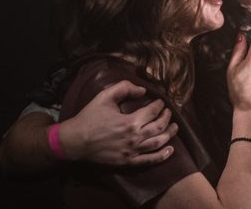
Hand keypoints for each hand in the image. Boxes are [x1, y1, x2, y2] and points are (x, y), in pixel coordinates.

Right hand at [59, 80, 177, 165]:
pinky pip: (150, 161)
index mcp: (130, 122)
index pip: (152, 112)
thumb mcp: (105, 97)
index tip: (161, 102)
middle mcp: (134, 138)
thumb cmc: (90, 118)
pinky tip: (170, 150)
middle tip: (169, 112)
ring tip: (174, 127)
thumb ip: (124, 88)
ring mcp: (132, 152)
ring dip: (169, 134)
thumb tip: (142, 90)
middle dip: (167, 118)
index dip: (160, 105)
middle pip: (159, 127)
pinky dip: (162, 156)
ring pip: (158, 143)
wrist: (75, 142)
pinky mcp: (128, 162)